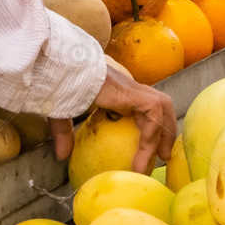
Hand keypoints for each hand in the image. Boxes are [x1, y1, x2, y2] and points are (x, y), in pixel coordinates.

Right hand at [50, 59, 176, 174]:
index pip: (141, 104)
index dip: (149, 124)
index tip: (148, 148)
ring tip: (162, 157)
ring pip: (161, 107)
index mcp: (115, 90)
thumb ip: (64, 134)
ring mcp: (132, 87)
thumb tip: (61, 156)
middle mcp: (128, 87)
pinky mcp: (132, 91)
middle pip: (158, 104)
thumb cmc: (59, 84)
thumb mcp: (63, 113)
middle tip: (163, 155)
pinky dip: (151, 136)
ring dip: (164, 132)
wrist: (61, 67)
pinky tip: (142, 157)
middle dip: (166, 128)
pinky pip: (153, 113)